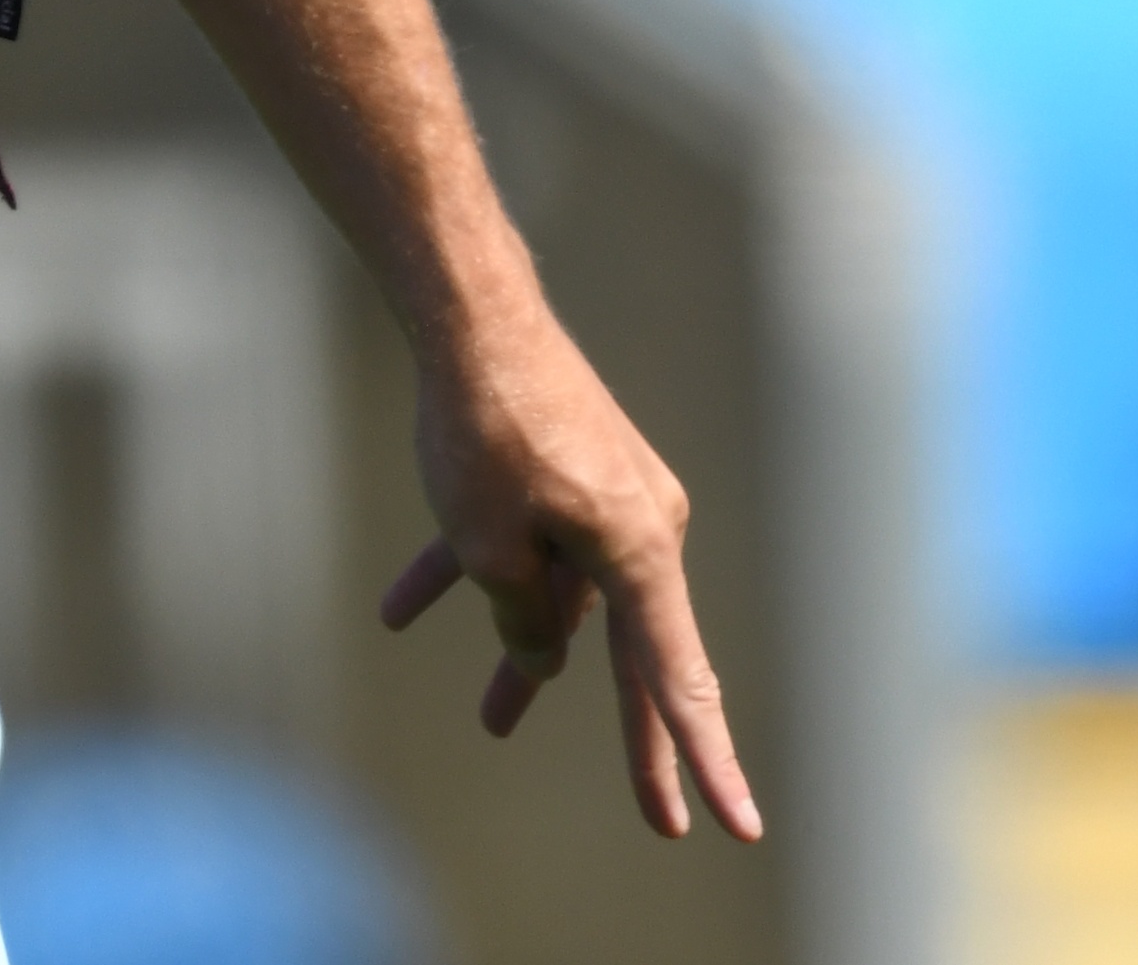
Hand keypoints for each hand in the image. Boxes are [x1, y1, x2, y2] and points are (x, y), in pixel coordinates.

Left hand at [379, 328, 759, 842]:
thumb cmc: (486, 429)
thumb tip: (544, 662)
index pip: (677, 681)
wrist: (471, 313)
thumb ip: (524, 619)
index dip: (703, 760)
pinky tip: (400, 610)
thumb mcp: (492, 547)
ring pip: (564, 596)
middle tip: (660, 823)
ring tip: (491, 722)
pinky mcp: (563, 472)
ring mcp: (603, 498)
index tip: (737, 824)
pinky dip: (468, 570)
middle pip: (634, 654)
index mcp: (640, 554)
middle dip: (636, 741)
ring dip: (521, 650)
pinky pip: (522, 539)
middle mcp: (641, 529)